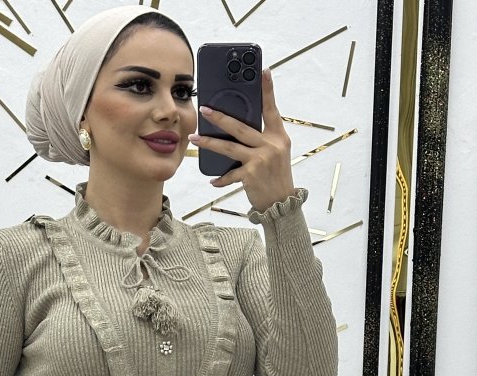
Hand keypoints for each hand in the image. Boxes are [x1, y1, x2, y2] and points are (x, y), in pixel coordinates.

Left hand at [188, 68, 295, 213]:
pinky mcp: (251, 175)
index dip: (268, 90)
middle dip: (220, 118)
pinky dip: (221, 179)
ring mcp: (260, 160)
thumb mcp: (276, 152)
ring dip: (209, 143)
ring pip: (229, 148)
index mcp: (278, 136)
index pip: (271, 109)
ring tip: (194, 138)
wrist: (282, 204)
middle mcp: (270, 145)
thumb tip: (239, 125)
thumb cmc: (276, 175)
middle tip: (204, 109)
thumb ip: (262, 137)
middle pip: (241, 127)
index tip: (264, 70)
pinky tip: (212, 180)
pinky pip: (231, 175)